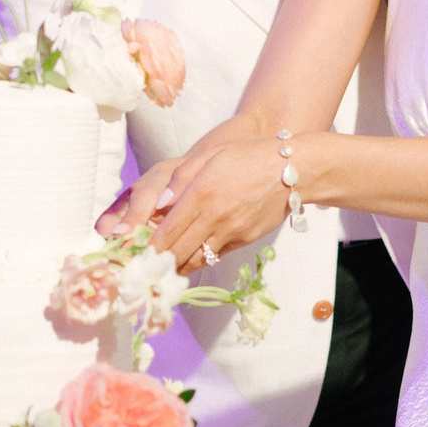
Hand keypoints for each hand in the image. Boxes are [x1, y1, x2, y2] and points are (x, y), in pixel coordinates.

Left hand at [101, 136, 289, 266]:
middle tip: (139, 270)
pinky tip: (184, 262)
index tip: (132, 257)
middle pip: (177, 251)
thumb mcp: (210, 154)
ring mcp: (231, 232)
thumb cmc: (248, 155)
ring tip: (157, 272)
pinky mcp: (244, 240)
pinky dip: (197, 261)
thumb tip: (160, 204)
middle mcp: (214, 217)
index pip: (167, 231)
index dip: (147, 249)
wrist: (294, 170)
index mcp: (201, 193)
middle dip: (155, 264)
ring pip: (195, 259)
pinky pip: (214, 255)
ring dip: (174, 268)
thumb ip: (181, 178)